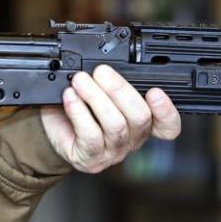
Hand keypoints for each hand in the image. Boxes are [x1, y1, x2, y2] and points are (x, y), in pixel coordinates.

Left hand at [40, 65, 180, 173]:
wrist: (52, 131)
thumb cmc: (80, 110)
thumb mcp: (100, 93)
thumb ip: (110, 81)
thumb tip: (106, 63)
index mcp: (142, 122)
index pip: (168, 125)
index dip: (167, 110)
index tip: (155, 91)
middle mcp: (132, 139)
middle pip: (140, 117)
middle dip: (120, 90)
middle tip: (101, 72)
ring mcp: (113, 151)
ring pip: (116, 125)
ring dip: (96, 97)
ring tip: (80, 80)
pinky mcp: (91, 158)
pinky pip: (90, 135)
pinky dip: (79, 112)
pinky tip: (70, 97)